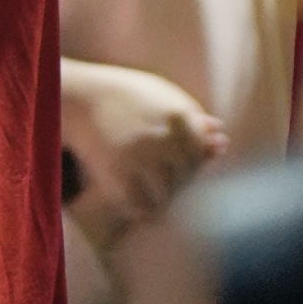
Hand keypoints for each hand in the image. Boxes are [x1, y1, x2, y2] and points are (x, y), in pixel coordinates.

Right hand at [61, 60, 225, 256]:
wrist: (80, 97)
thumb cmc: (125, 96)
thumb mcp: (162, 96)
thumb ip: (194, 119)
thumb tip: (222, 143)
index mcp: (179, 115)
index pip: (201, 154)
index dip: (192, 162)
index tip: (177, 162)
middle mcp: (163, 138)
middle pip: (186, 177)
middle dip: (176, 180)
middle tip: (157, 176)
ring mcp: (141, 159)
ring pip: (166, 196)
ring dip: (158, 196)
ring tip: (144, 187)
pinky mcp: (118, 176)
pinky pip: (141, 208)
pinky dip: (139, 207)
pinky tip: (131, 195)